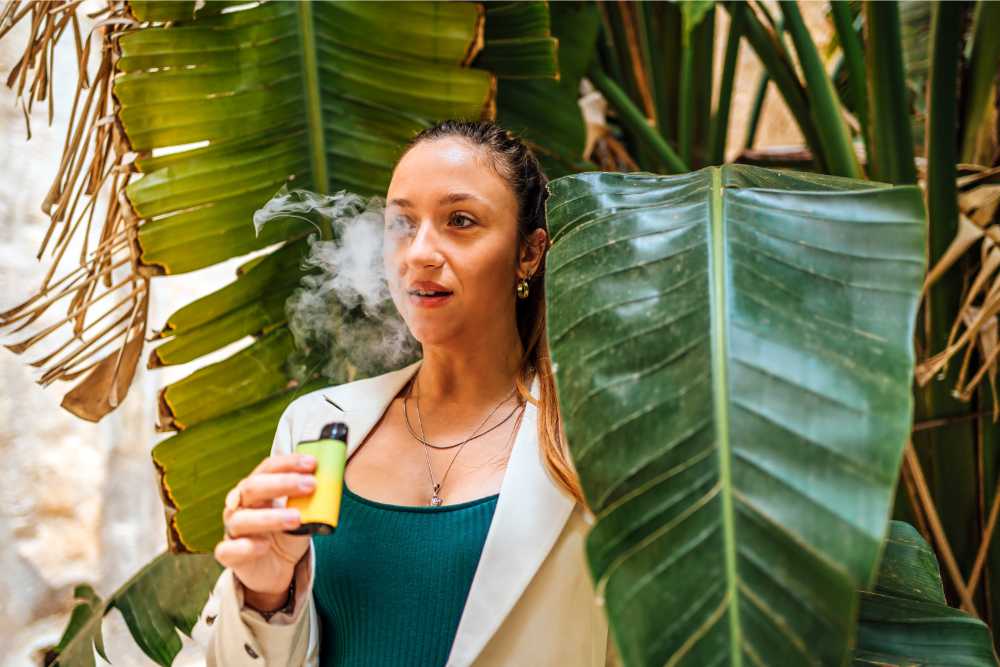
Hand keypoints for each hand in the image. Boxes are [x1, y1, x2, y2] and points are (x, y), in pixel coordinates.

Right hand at [214, 453, 316, 610]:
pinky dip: (245, 547)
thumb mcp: (302, 513)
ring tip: (296, 518)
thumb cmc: (286, 533)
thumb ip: (310, 499)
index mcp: (257, 488)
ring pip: (241, 519)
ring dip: (269, 517)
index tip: (313, 463)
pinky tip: (264, 546)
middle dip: (282, 483)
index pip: (267, 468)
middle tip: (311, 485)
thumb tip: (333, 482)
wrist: (276, 568)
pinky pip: (228, 550)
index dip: (289, 463)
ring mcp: (233, 530)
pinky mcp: (230, 555)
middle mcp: (240, 505)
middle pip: (252, 487)